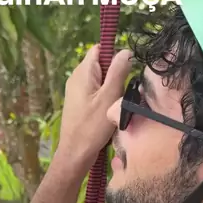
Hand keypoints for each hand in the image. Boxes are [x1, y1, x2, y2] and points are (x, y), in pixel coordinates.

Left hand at [56, 44, 132, 172]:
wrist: (76, 153)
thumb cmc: (93, 126)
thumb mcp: (110, 96)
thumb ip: (119, 71)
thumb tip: (126, 50)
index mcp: (83, 71)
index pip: (100, 49)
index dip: (115, 54)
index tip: (126, 70)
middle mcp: (76, 77)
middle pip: (101, 64)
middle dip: (115, 74)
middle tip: (122, 91)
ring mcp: (76, 90)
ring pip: (100, 80)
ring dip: (112, 88)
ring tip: (116, 103)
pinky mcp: (79, 102)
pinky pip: (96, 92)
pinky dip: (105, 98)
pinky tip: (109, 111)